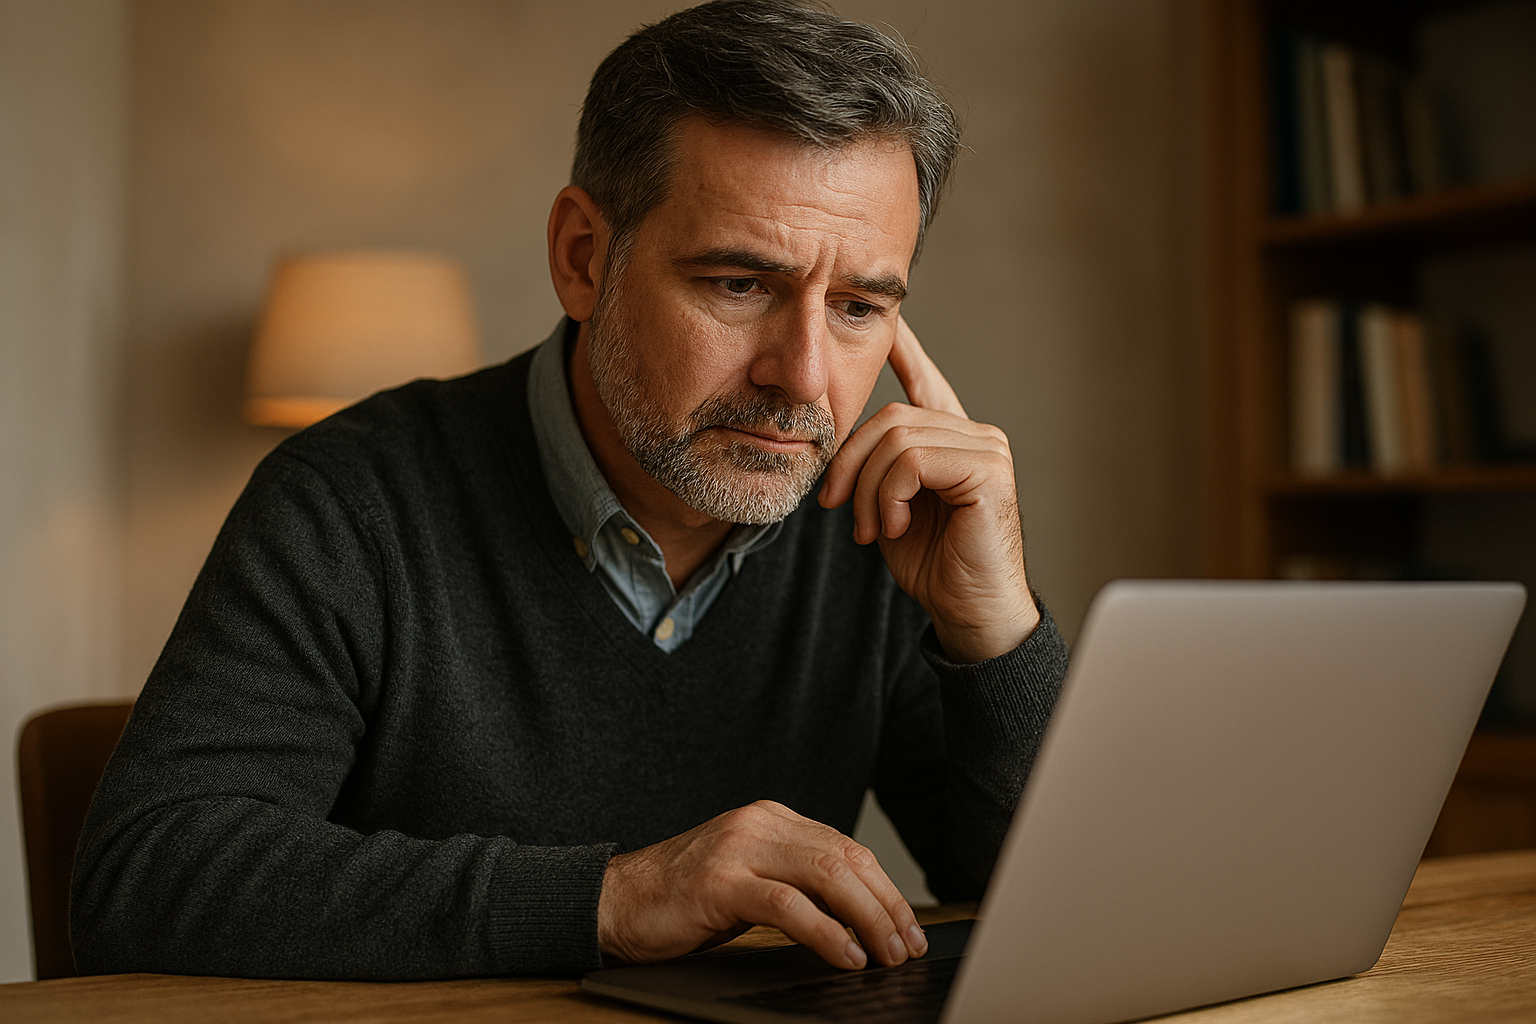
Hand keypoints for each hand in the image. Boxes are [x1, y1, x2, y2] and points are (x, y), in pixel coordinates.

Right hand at [597, 800, 927, 969]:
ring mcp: (738, 849)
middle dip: (886, 905)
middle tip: (907, 945)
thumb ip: (796, 883)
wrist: (614, 901)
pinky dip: (826, 933)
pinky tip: (845, 955)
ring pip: (827, 875)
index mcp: (771, 818)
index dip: (885, 889)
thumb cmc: (682, 899)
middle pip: (846, 858)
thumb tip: (859, 918)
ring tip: (885, 954)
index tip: (907, 926)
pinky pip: (788, 905)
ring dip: (867, 919)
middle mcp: (759, 823)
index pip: (847, 847)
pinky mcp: (720, 882)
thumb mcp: (749, 880)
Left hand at [819, 316, 1037, 662]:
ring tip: (874, 529)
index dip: (905, 351)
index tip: (888, 323)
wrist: (969, 611)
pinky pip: (914, 461)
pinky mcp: (989, 469)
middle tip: (839, 509)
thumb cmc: (934, 565)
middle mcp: (973, 434)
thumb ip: (877, 470)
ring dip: (870, 490)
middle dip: (851, 463)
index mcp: (950, 440)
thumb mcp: (890, 509)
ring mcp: (986, 448)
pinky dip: (891, 496)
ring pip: (897, 438)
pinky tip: (899, 526)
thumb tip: (841, 445)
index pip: (925, 381)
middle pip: (890, 416)